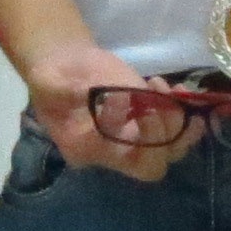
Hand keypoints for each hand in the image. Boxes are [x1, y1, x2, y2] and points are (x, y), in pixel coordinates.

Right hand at [23, 40, 179, 182]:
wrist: (60, 66)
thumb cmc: (52, 76)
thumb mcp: (50, 81)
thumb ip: (73, 91)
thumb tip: (110, 96)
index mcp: (91, 150)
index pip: (135, 163)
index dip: (150, 139)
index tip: (143, 104)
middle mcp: (114, 153)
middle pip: (157, 162)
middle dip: (170, 132)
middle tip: (165, 98)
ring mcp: (132, 138)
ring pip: (172, 148)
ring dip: (179, 119)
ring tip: (168, 87)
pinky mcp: (142, 121)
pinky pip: (172, 128)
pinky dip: (180, 109)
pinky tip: (172, 87)